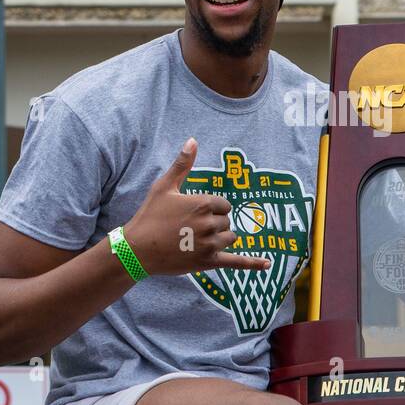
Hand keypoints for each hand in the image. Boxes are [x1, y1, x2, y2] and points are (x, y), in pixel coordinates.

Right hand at [123, 138, 270, 276]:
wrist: (137, 249)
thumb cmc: (150, 215)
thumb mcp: (164, 186)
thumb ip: (182, 165)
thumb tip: (193, 140)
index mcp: (203, 203)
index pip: (224, 205)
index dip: (212, 208)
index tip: (193, 213)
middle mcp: (210, 224)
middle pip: (227, 221)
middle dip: (213, 224)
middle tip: (189, 228)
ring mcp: (210, 245)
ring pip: (230, 238)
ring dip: (220, 238)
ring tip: (195, 240)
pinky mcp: (208, 263)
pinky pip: (237, 262)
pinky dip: (253, 263)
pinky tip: (267, 264)